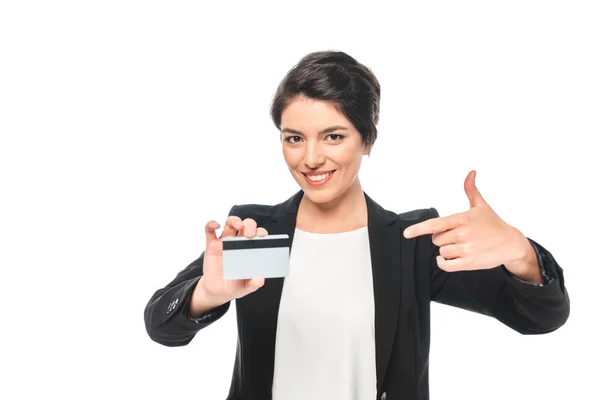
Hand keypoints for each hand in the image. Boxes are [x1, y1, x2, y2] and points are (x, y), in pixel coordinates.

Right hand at [190, 216, 268, 314]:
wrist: (217, 291)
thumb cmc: (234, 285)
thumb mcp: (246, 287)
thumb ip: (253, 284)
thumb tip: (260, 280)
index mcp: (250, 250)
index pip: (258, 235)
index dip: (261, 232)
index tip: (261, 237)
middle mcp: (238, 243)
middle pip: (245, 225)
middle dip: (249, 225)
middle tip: (249, 234)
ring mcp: (225, 243)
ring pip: (230, 223)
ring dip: (234, 220)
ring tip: (237, 225)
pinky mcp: (211, 245)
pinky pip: (210, 230)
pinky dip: (211, 224)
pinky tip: (216, 225)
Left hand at [403, 170, 529, 271]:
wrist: (511, 243)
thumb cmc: (493, 224)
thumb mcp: (481, 206)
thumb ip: (471, 190)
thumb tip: (471, 173)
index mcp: (462, 219)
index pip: (435, 224)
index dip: (419, 229)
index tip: (406, 233)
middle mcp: (463, 234)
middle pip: (436, 239)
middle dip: (442, 238)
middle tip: (457, 236)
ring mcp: (466, 249)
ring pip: (442, 251)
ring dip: (447, 250)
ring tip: (461, 245)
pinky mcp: (469, 262)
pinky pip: (446, 265)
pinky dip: (443, 262)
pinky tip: (445, 259)